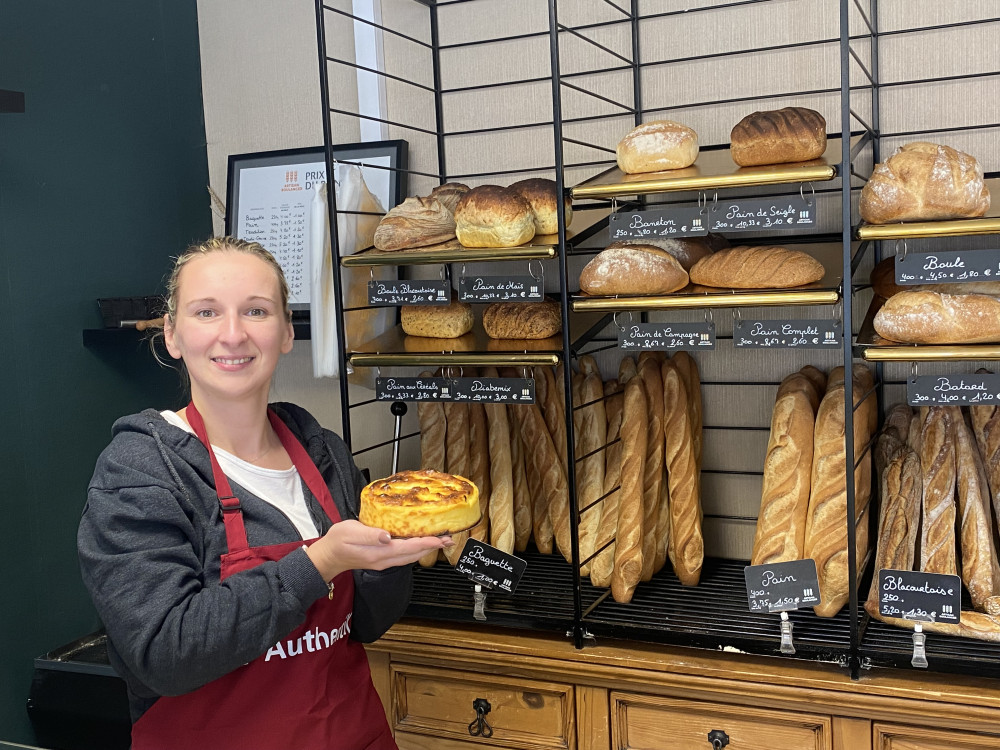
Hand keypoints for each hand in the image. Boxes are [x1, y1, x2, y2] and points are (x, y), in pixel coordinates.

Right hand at [305, 519, 451, 581]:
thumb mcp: (350, 532)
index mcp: (379, 552)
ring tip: (440, 541)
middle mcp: (384, 560)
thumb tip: (387, 536)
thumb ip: (370, 535)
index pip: (408, 548)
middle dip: (432, 546)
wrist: (328, 557)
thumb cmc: (337, 542)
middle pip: (414, 554)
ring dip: (426, 548)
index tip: (439, 538)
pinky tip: (420, 543)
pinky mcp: (382, 559)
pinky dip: (416, 549)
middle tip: (449, 538)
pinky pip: (404, 556)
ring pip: (410, 557)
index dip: (425, 542)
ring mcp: (383, 561)